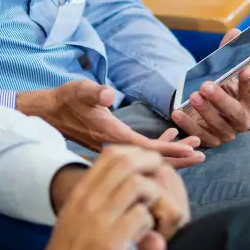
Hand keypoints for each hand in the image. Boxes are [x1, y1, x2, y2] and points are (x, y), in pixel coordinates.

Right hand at [17, 81, 204, 168]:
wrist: (47, 112)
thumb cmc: (65, 99)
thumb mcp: (79, 90)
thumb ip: (94, 92)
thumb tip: (107, 94)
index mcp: (111, 136)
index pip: (147, 149)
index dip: (171, 151)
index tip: (193, 153)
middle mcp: (114, 145)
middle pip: (151, 159)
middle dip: (177, 158)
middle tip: (202, 155)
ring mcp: (112, 147)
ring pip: (146, 157)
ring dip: (168, 153)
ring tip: (192, 148)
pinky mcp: (111, 143)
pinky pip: (138, 151)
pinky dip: (155, 147)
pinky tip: (167, 139)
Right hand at [46, 147, 183, 249]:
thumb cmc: (71, 249)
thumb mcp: (75, 217)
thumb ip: (95, 197)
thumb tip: (122, 178)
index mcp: (79, 194)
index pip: (109, 156)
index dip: (134, 153)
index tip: (146, 160)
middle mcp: (86, 201)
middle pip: (125, 163)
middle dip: (149, 163)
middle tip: (161, 171)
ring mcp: (98, 220)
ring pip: (137, 184)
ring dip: (152, 193)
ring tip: (154, 207)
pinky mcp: (110, 242)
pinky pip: (142, 216)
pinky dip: (150, 223)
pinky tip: (145, 233)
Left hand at [171, 29, 249, 148]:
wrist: (204, 107)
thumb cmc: (219, 86)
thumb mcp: (223, 70)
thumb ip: (229, 52)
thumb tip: (235, 33)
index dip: (248, 83)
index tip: (245, 68)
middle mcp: (241, 121)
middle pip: (235, 114)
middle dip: (221, 100)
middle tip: (207, 85)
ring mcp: (226, 134)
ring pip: (217, 126)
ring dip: (204, 111)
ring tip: (193, 95)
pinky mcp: (209, 141)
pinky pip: (198, 135)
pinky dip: (187, 124)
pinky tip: (177, 112)